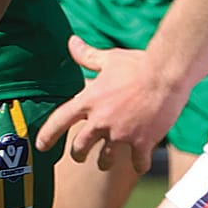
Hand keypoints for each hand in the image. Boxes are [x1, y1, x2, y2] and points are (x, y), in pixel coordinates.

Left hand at [36, 35, 178, 173]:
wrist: (166, 74)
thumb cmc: (138, 64)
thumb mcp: (109, 58)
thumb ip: (87, 55)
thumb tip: (72, 42)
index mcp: (89, 102)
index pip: (59, 121)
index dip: (47, 135)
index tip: (41, 145)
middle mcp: (100, 121)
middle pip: (79, 146)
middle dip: (77, 154)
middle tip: (79, 157)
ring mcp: (120, 134)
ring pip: (105, 158)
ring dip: (104, 163)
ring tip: (104, 164)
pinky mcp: (142, 142)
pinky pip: (138, 162)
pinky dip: (139, 165)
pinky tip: (140, 165)